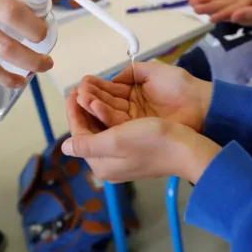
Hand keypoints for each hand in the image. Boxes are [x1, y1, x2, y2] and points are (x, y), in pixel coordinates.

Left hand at [62, 89, 220, 182]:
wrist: (186, 149)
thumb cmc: (150, 142)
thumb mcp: (115, 141)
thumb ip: (87, 144)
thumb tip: (64, 148)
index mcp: (101, 164)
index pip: (79, 136)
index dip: (73, 113)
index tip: (71, 91)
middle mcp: (108, 164)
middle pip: (88, 133)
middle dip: (82, 110)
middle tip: (79, 88)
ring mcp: (121, 158)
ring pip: (100, 131)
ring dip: (93, 111)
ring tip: (90, 91)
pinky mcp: (132, 151)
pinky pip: (112, 131)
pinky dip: (107, 116)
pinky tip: (107, 103)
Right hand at [76, 61, 212, 131]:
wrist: (201, 105)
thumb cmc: (179, 86)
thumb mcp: (153, 71)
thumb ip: (131, 73)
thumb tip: (112, 77)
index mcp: (134, 94)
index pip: (111, 91)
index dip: (97, 87)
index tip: (82, 83)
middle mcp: (131, 109)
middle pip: (107, 103)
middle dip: (91, 97)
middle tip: (75, 93)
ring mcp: (134, 122)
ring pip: (109, 114)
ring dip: (93, 106)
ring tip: (79, 98)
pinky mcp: (138, 132)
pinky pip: (118, 123)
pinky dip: (104, 115)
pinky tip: (92, 106)